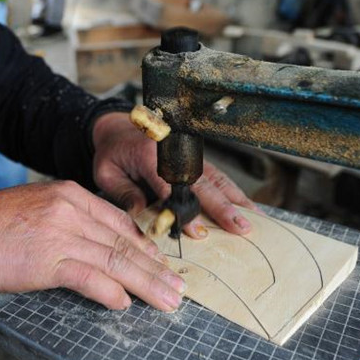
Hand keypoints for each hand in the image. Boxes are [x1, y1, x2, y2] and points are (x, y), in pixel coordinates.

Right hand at [0, 181, 186, 311]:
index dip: (147, 247)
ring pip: (115, 259)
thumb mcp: (38, 210)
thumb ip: (71, 224)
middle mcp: (71, 209)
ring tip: (167, 301)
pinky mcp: (47, 258)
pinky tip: (124, 303)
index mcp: (71, 195)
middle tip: (180, 288)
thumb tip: (99, 252)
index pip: (120, 221)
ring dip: (146, 284)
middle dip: (156, 268)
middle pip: (125, 241)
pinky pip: (89, 276)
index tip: (163, 265)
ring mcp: (60, 233)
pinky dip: (110, 290)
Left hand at [92, 112, 257, 237]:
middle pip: (203, 184)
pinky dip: (233, 192)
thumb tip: (141, 214)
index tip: (197, 231)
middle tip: (240, 228)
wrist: (117, 127)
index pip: (171, 188)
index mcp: (150, 156)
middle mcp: (176, 153)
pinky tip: (247, 206)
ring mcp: (190, 155)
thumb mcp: (106, 173)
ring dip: (235, 200)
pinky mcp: (197, 159)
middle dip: (223, 207)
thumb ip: (123, 193)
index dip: (184, 211)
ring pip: (216, 179)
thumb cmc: (112, 153)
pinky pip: (217, 177)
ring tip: (253, 219)